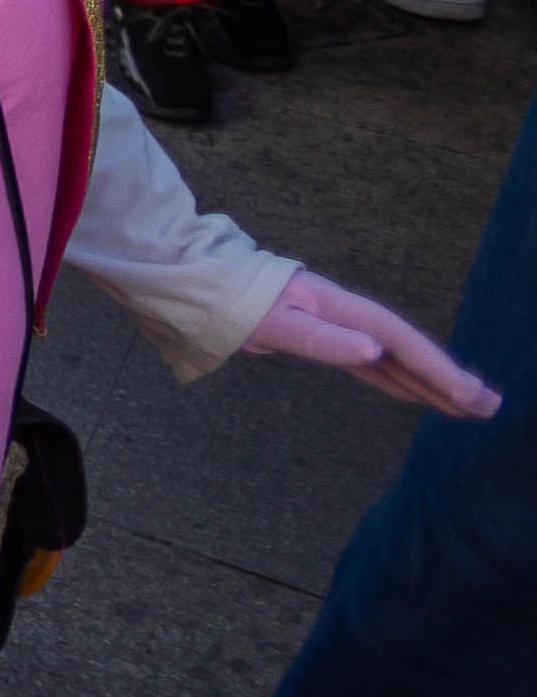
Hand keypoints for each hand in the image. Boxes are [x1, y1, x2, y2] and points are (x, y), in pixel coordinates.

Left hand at [243, 271, 499, 417]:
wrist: (206, 287)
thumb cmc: (237, 303)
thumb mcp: (274, 323)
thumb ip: (321, 339)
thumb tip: (374, 352)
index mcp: (342, 310)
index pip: (401, 342)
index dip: (437, 368)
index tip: (468, 395)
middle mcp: (349, 320)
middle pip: (409, 352)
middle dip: (449, 380)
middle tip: (490, 407)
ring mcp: (340, 331)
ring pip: (396, 363)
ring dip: (431, 385)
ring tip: (469, 409)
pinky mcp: (326, 342)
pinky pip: (374, 367)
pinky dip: (400, 383)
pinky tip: (420, 398)